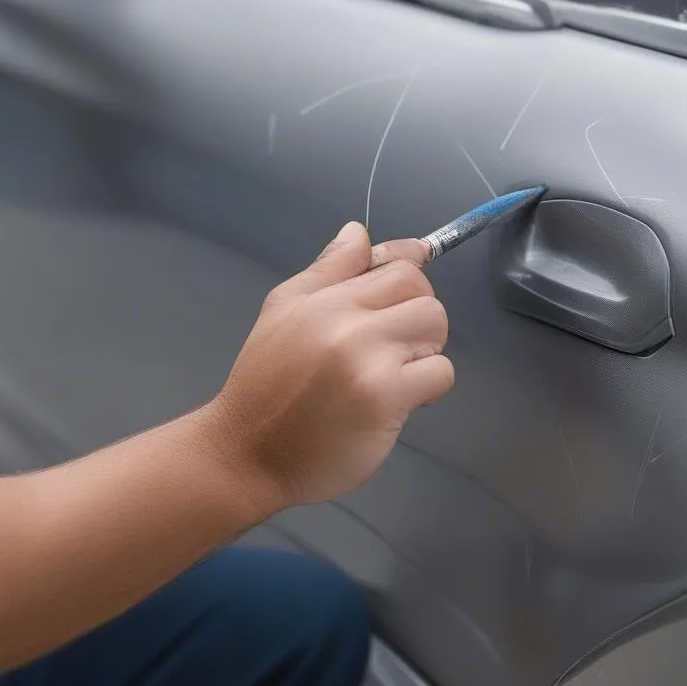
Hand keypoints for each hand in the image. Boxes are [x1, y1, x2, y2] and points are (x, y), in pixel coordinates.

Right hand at [210, 222, 452, 511]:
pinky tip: (397, 399)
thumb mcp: (282, 310)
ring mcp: (369, 360)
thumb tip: (359, 231)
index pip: (395, 264)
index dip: (411, 269)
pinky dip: (428, 386)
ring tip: (394, 370)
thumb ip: (328, 270)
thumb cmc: (264, 383)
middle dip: (417, 314)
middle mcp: (347, 322)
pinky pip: (439, 373)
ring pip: (435, 327)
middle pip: (422, 292)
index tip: (413, 278)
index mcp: (324, 298)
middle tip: (394, 342)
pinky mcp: (386, 398)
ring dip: (424, 349)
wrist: (247, 454)